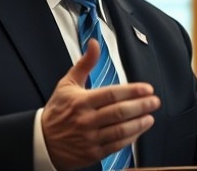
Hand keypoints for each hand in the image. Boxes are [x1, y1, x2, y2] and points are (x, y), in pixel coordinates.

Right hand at [42, 39, 160, 169]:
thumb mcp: (67, 84)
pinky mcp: (93, 153)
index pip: (112, 94)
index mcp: (81, 101)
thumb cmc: (57, 110)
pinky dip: (130, 138)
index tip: (147, 89)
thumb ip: (85, 64)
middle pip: (119, 112)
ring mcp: (90, 138)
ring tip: (150, 117)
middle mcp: (86, 120)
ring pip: (120, 130)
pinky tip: (138, 130)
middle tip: (154, 101)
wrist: (42, 142)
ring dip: (139, 123)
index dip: (133, 91)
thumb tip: (94, 43)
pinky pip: (116, 145)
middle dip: (141, 106)